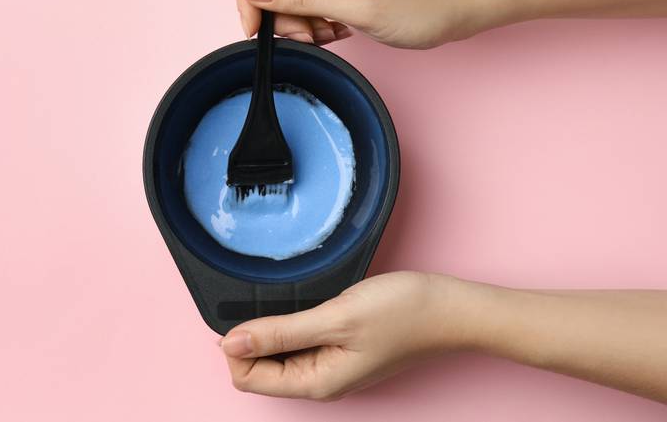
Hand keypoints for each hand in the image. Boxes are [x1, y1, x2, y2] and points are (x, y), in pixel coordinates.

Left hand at [219, 272, 464, 400]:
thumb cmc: (403, 313)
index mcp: (315, 382)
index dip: (237, 347)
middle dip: (252, 338)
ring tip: (288, 299)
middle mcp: (320, 379)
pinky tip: (305, 302)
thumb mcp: (336, 318)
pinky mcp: (340, 346)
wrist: (450, 308)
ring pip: (280, 352)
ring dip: (273, 328)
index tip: (246, 314)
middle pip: (260, 368)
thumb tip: (230, 344)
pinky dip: (293, 323)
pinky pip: (301, 341)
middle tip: (269, 301)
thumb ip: (281, 332)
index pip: (248, 378)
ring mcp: (331, 364)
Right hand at [236, 0, 493, 48]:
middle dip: (280, 13)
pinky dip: (315, 22)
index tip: (254, 27)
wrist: (460, 4)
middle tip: (309, 36)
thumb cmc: (421, 3)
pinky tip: (338, 31)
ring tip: (331, 34)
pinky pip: (308, 0)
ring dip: (300, 22)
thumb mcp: (357, 5)